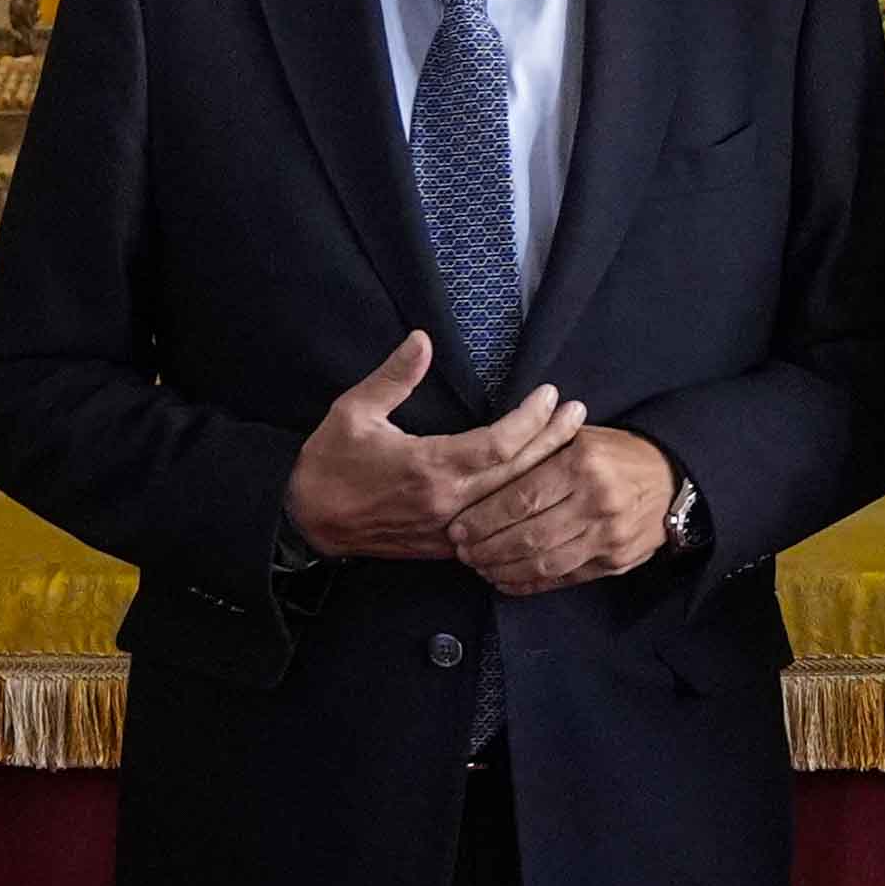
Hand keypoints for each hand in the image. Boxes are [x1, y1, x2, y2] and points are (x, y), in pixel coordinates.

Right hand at [283, 330, 584, 563]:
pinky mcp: (446, 546)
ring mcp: (449, 529)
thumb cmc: (328, 463)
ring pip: (512, 503)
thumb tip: (422, 339)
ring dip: (545, 472)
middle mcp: (447, 502)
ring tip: (572, 443)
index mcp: (428, 466)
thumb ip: (393, 377)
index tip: (550, 394)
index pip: (499, 445)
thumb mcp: (353, 411)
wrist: (306, 522)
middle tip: (578, 413)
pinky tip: (542, 487)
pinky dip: (522, 504)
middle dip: (553, 440)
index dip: (531, 420)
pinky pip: (497, 526)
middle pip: (518, 474)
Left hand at [454, 424, 678, 597]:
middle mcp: (598, 501)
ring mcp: (610, 535)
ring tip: (479, 567)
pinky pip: (565, 578)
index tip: (458, 527)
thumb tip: (487, 458)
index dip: (484, 518)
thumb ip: (539, 445)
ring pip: (545, 562)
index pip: (521, 498)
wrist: (673, 480)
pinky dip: (531, 584)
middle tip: (462, 551)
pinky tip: (507, 581)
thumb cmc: (617, 454)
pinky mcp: (616, 561)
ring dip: (504, 569)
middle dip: (487, 547)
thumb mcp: (581, 436)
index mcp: (583, 464)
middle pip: (529, 534)